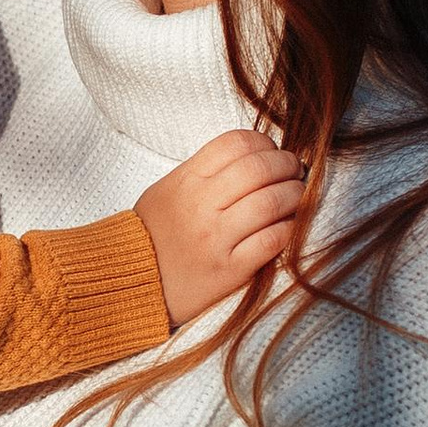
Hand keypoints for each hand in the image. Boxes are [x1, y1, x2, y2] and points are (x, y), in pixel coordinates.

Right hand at [134, 127, 303, 325]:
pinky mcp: (229, 270)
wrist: (130, 284)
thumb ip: (205, 171)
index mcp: (185, 180)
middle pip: (259, 169)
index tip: (271, 151)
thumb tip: (256, 156)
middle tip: (295, 170)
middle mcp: (200, 206)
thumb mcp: (167, 190)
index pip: (235, 143)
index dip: (263, 142)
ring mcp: (215, 239)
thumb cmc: (153, 235)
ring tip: (297, 194)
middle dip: (287, 164)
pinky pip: (272, 241)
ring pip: (271, 203)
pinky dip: (289, 228)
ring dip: (295, 194)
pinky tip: (288, 224)